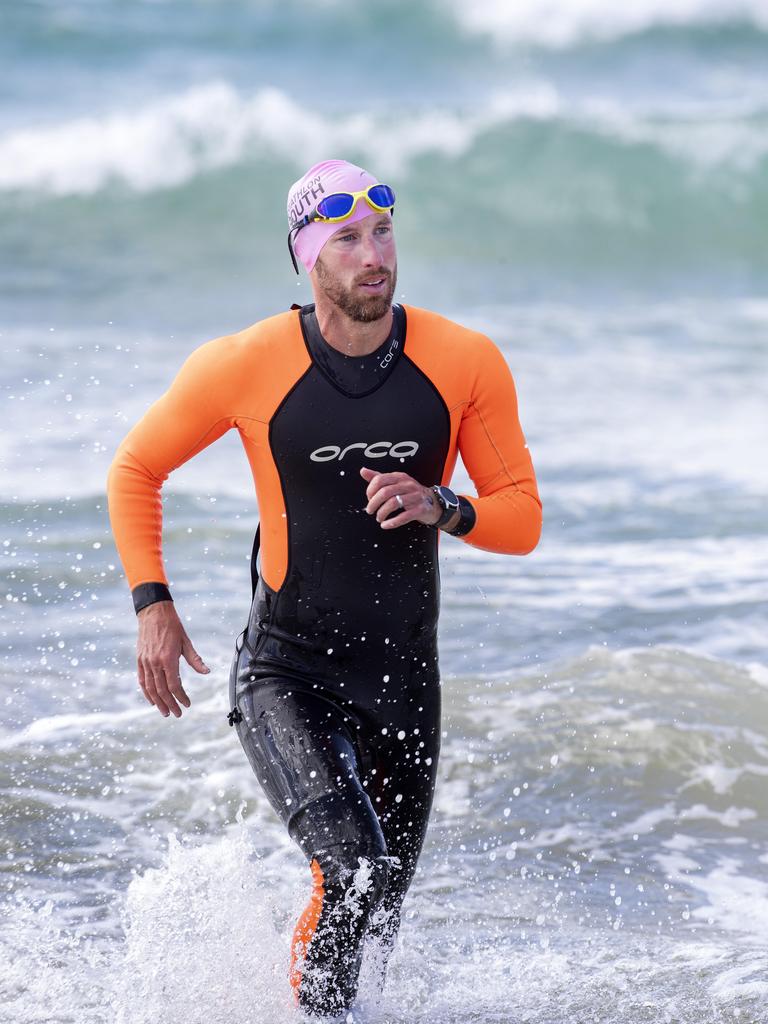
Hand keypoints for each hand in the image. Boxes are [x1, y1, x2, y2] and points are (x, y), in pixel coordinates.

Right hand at [136, 601, 209, 717]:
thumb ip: (195, 660)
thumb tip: (206, 672)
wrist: (154, 613)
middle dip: (170, 704)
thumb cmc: (172, 626)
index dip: (181, 697)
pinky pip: (142, 680)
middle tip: (177, 714)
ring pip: (151, 688)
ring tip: (165, 712)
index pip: (174, 684)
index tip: (187, 704)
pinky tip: (152, 700)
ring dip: (158, 702)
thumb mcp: (186, 642)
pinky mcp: (140, 660)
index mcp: (168, 658)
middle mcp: (155, 662)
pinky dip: (146, 692)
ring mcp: (145, 662)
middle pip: (162, 690)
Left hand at [360, 466, 441, 529]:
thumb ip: (379, 478)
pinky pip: (404, 516)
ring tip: (379, 518)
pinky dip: (392, 522)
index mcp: (400, 477)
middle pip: (385, 492)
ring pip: (393, 503)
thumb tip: (363, 471)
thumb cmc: (411, 493)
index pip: (380, 480)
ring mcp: (415, 497)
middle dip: (374, 503)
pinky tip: (386, 525)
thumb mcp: (396, 483)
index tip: (369, 499)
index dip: (370, 491)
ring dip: (382, 513)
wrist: (433, 502)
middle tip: (370, 510)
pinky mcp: (421, 509)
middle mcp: (408, 485)